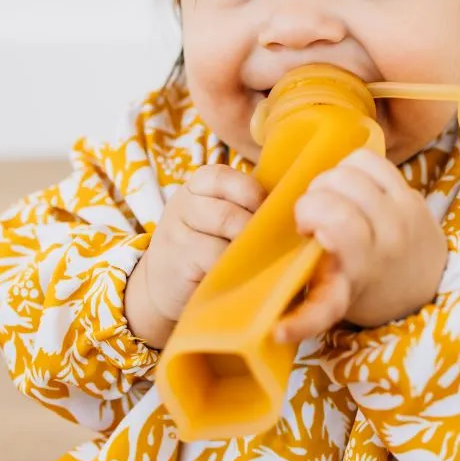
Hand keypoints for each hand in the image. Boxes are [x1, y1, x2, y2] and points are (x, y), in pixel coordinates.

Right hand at [123, 165, 267, 348]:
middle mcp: (185, 202)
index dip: (252, 196)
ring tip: (251, 258)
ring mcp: (177, 231)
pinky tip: (236, 274)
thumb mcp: (220, 216)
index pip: (226, 177)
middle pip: (229, 210)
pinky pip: (215, 257)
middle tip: (263, 244)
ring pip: (224, 231)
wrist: (164, 284)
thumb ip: (247, 205)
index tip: (264, 215)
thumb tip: (295, 206)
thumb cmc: (207, 246)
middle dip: (252, 228)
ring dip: (244, 247)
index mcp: (200, 183)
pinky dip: (233, 266)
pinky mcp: (179, 259)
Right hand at [272, 147, 447, 344]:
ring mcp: (404, 210)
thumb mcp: (338, 304)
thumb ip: (309, 312)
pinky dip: (352, 166)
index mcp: (364, 265)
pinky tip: (348, 187)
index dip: (309, 212)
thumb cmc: (369, 294)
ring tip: (330, 200)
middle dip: (313, 196)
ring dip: (331, 179)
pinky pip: (372, 159)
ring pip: (353, 168)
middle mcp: (388, 234)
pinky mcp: (411, 192)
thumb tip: (274, 331)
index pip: (338, 220)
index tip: (303, 232)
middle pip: (338, 186)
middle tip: (313, 217)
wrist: (425, 289)